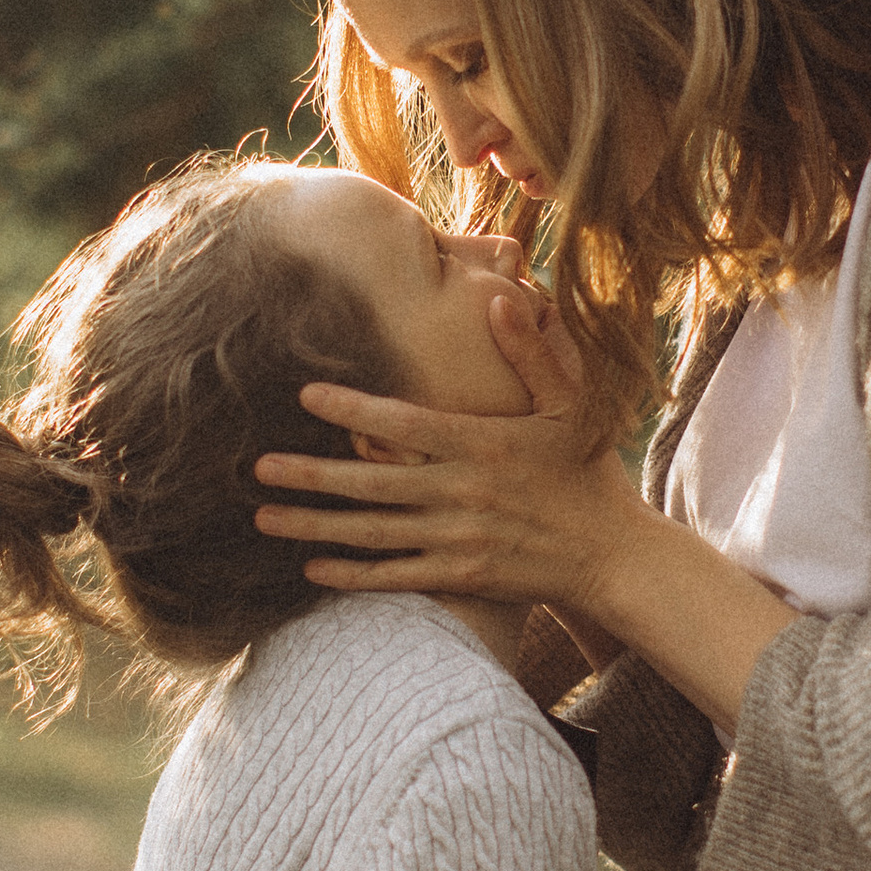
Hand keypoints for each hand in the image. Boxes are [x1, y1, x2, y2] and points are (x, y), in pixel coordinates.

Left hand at [256, 281, 645, 614]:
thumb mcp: (569, 404)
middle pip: (371, 481)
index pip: (404, 422)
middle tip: (257, 467)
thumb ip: (531, 351)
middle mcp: (463, 491)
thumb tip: (504, 295)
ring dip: (315, 525)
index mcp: (483, 444)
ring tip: (264, 517)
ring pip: (373, 531)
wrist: (614, 556)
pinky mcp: (463, 575)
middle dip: (310, 474)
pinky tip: (312, 569)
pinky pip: (397, 575)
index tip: (306, 394)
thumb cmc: (588, 474)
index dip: (353, 408)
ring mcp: (460, 537)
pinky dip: (354, 574)